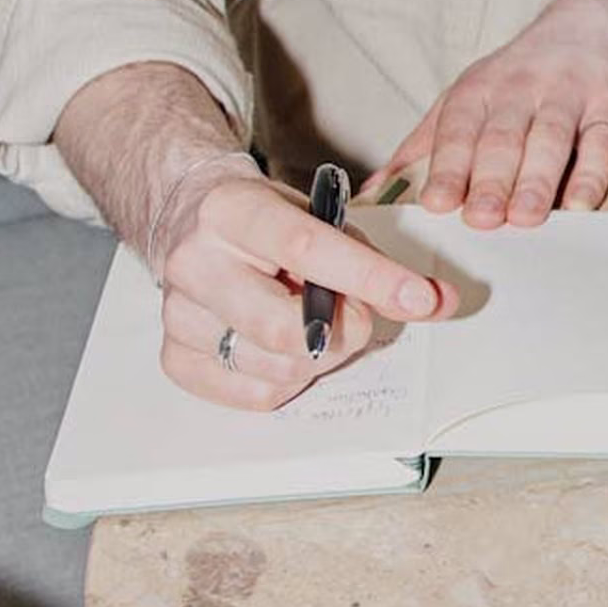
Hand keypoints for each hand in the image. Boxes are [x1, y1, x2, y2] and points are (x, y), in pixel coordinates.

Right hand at [154, 163, 451, 413]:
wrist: (191, 220)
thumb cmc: (265, 220)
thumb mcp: (317, 216)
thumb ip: (370, 258)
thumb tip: (431, 302)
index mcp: (230, 210)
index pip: (307, 250)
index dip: (370, 279)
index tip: (419, 298)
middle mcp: (194, 262)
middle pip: (285, 330)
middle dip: (344, 333)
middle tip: (357, 316)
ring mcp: (178, 314)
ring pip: (276, 369)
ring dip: (319, 357)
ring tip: (312, 323)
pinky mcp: (176, 356)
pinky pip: (256, 396)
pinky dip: (289, 380)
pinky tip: (285, 347)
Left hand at [383, 0, 607, 229]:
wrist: (602, 22)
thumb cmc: (526, 73)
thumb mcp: (470, 93)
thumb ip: (425, 143)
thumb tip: (376, 190)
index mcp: (480, 89)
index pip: (458, 130)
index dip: (447, 166)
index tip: (436, 203)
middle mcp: (521, 90)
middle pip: (502, 138)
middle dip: (490, 180)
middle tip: (481, 219)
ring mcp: (569, 96)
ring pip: (550, 140)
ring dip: (537, 181)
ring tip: (526, 217)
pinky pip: (601, 142)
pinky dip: (592, 173)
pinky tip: (581, 202)